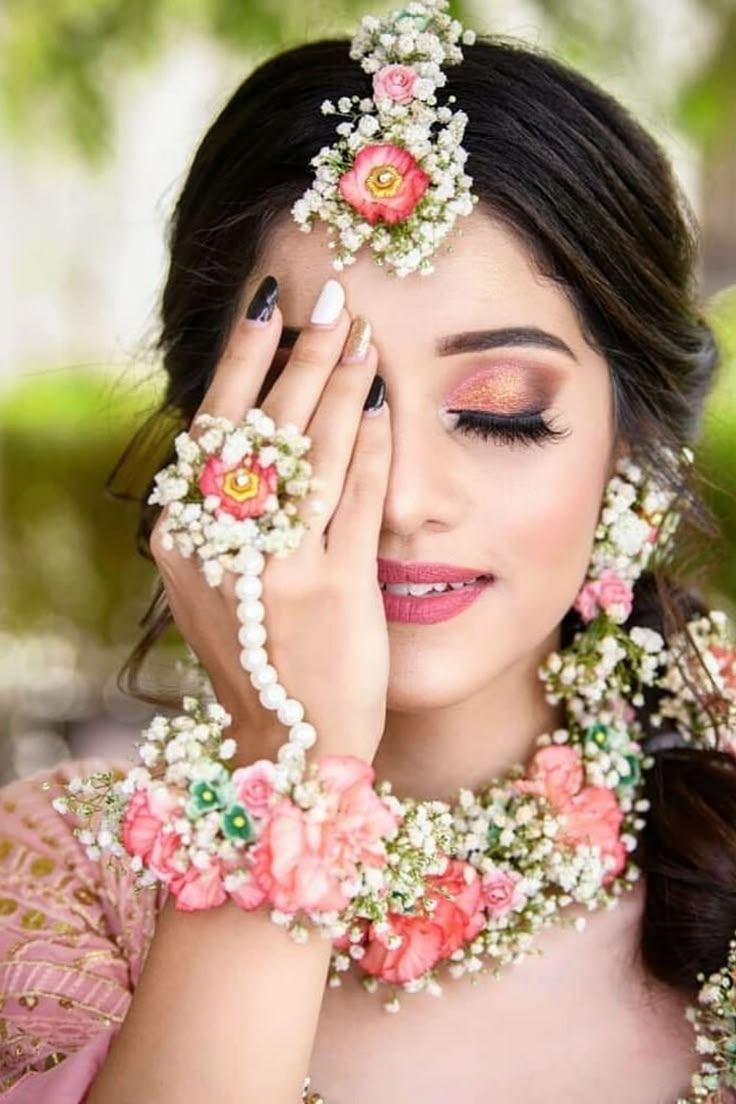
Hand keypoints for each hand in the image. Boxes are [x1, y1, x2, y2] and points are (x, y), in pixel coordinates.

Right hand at [149, 276, 390, 765]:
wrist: (293, 747)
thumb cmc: (263, 658)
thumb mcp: (219, 586)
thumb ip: (228, 517)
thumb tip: (256, 427)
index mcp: (183, 541)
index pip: (213, 428)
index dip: (242, 360)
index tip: (268, 305)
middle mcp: (221, 547)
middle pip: (262, 426)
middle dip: (299, 354)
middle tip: (331, 298)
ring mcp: (276, 567)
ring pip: (310, 450)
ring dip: (341, 383)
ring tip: (364, 333)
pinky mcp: (333, 588)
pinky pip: (354, 497)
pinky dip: (371, 443)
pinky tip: (388, 401)